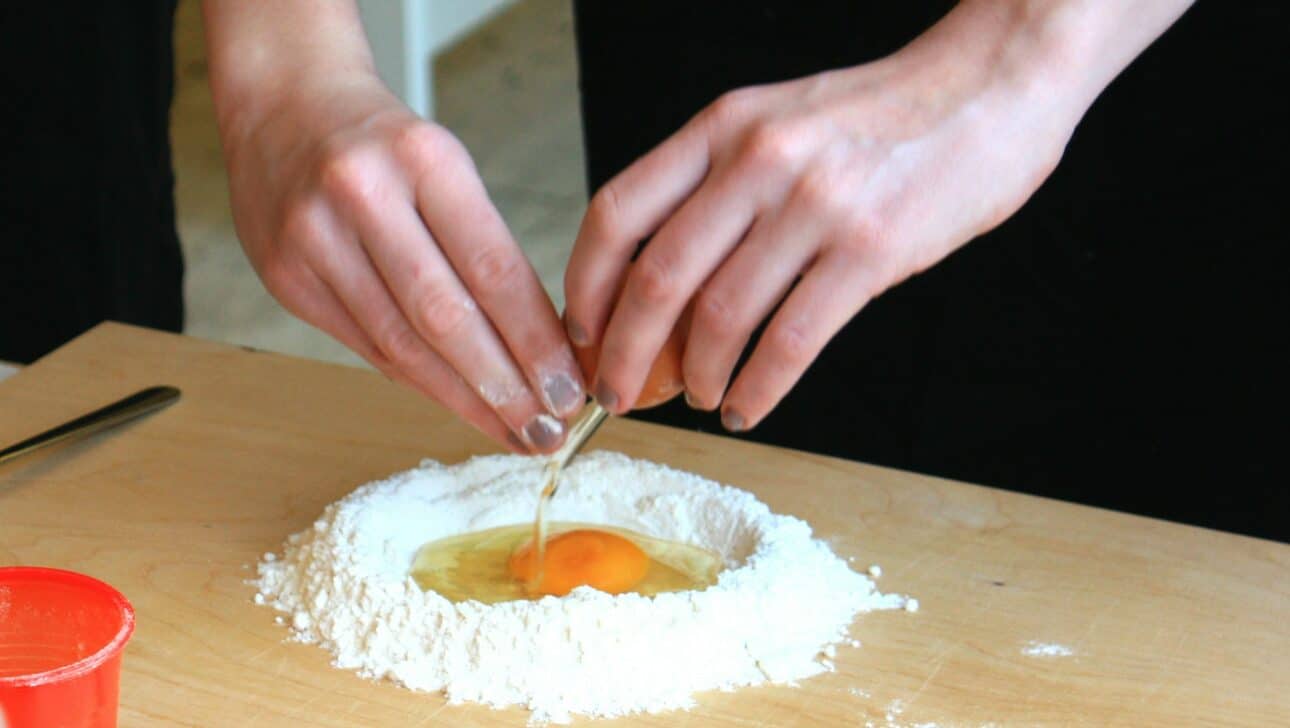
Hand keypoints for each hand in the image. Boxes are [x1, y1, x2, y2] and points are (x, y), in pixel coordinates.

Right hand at [216, 73, 583, 451]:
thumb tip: (542, 347)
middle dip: (503, 385)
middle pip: (444, 316)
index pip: (491, 267)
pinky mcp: (283, 277)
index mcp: (422, 158)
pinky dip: (418, 381)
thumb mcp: (446, 166)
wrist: (284, 105)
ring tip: (512, 430)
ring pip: (400, 343)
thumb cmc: (383, 144)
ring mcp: (313, 238)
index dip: (534, 340)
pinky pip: (365, 346)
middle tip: (548, 430)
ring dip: (463, 399)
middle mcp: (361, 194)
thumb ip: (485, 248)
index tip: (569, 387)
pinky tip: (458, 404)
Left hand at [564, 0, 1188, 430]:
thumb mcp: (775, 122)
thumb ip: (715, 184)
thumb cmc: (878, 115)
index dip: (586, 287)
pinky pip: (793, 340)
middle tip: (619, 396)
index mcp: (721, 127)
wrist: (989, 85)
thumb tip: (660, 285)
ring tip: (702, 400)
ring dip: (698, 378)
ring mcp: (814, 203)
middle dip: (626, 355)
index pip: (617, 212)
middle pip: (657, 277)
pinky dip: (760, 388)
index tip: (584, 336)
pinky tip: (750, 407)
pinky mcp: (872, 248)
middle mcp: (756, 160)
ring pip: (721, 318)